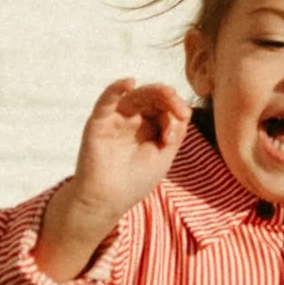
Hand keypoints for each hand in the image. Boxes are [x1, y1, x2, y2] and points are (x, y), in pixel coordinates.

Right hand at [37, 78, 189, 278]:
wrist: (105, 202)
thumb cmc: (134, 181)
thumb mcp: (163, 157)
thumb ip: (175, 133)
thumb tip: (184, 111)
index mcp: (150, 126)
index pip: (166, 108)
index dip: (175, 113)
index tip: (173, 136)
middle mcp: (133, 119)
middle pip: (153, 97)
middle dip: (169, 99)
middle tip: (179, 111)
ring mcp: (116, 119)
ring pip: (136, 95)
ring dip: (154, 92)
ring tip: (167, 94)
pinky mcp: (99, 122)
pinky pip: (106, 100)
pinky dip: (116, 88)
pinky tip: (129, 82)